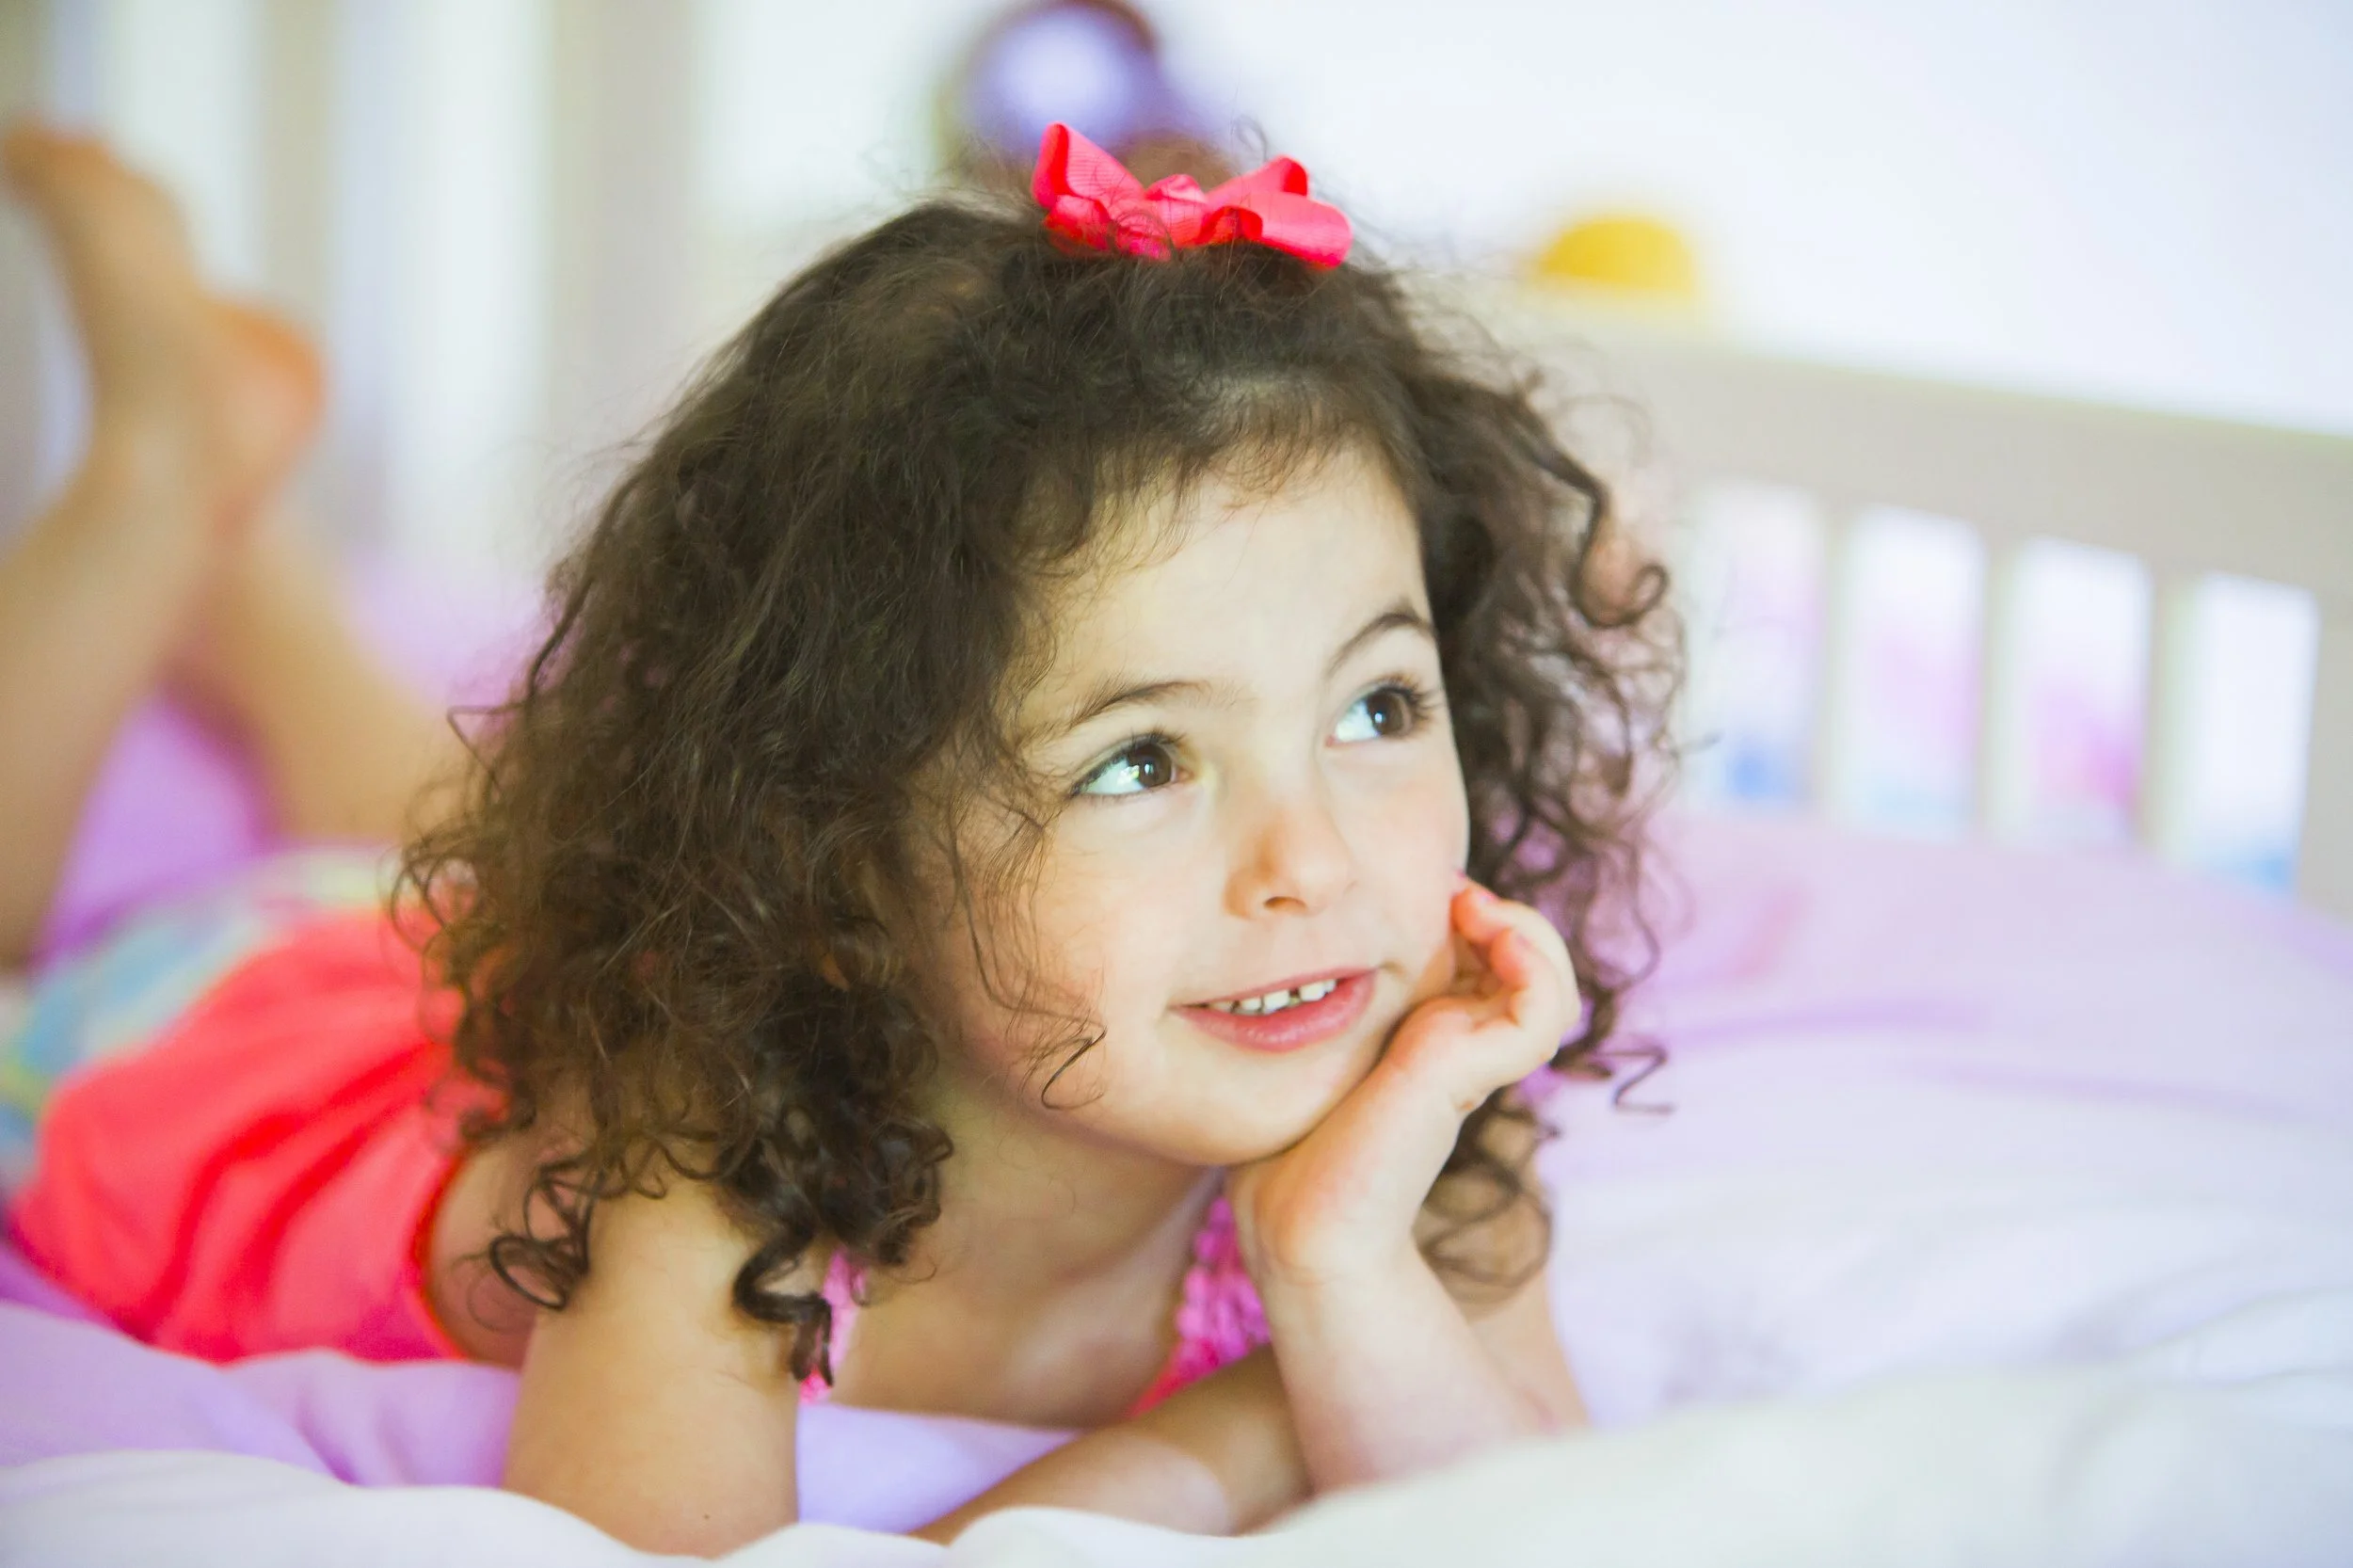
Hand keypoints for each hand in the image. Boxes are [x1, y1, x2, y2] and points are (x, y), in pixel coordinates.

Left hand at [1227, 879, 1577, 1289]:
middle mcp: (1460, 1045)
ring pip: (1549, 983)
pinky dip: (1537, 966)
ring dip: (1529, 929)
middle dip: (1502, 911)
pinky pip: (1543, 1011)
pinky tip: (1497, 937)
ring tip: (1479, 909)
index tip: (1430, 891)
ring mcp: (1472, 1059)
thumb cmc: (1286, 1147)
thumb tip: (1293, 946)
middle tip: (1455, 892)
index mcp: (1429, 1035)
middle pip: (1526, 964)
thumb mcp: (1309, 1050)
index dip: (1470, 912)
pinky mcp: (1470, 1073)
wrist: (1297, 1219)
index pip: (1483, 957)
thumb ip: (1322, 1004)